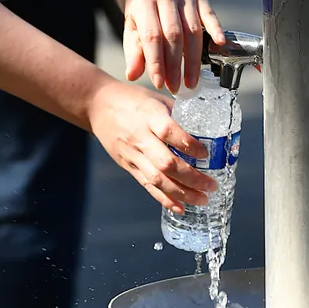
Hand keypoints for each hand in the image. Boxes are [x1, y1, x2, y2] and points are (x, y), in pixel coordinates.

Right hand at [87, 81, 217, 212]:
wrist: (97, 105)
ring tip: (202, 199)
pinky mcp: (128, 166)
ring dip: (182, 193)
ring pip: (157, 179)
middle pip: (166, 163)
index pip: (170, 133)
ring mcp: (133, 155)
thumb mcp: (158, 99)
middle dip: (191, 178)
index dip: (189, 145)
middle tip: (211, 185)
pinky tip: (180, 207)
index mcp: (150, 116)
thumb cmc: (132, 100)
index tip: (206, 154)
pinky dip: (164, 199)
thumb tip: (208, 130)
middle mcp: (140, 138)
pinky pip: (147, 185)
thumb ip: (180, 115)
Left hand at [123, 0, 225, 93]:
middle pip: (173, 34)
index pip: (151, 36)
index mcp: (144, 2)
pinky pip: (210, 16)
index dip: (156, 62)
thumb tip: (132, 75)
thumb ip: (134, 55)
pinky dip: (216, 30)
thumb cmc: (144, 23)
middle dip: (174, 65)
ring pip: (193, 30)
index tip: (160, 84)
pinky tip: (219, 44)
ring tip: (190, 82)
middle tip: (175, 87)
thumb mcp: (133, 36)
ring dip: (193, 60)